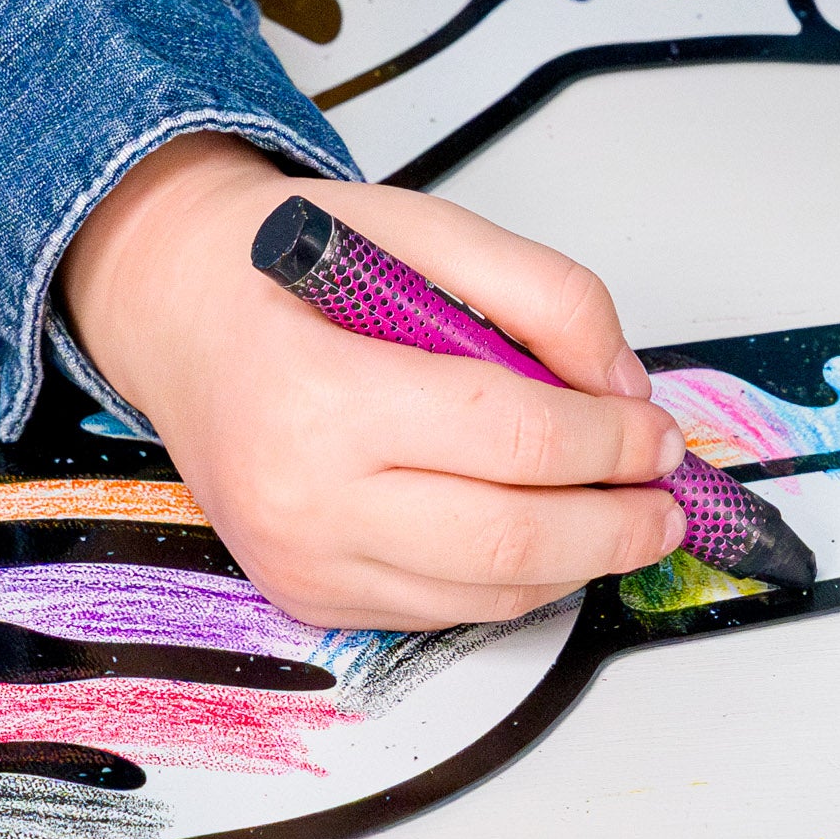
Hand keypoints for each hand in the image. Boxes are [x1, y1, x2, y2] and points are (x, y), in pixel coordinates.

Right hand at [59, 135, 687, 627]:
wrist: (173, 314)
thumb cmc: (286, 265)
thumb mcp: (420, 225)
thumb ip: (541, 293)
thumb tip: (624, 389)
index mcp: (322, 395)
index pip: (513, 441)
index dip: (612, 442)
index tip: (658, 431)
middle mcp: (302, 497)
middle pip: (510, 542)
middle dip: (616, 525)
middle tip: (667, 498)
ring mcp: (300, 562)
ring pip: (485, 596)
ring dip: (578, 563)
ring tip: (623, 518)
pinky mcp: (307, 597)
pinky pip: (442, 613)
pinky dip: (513, 583)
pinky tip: (545, 536)